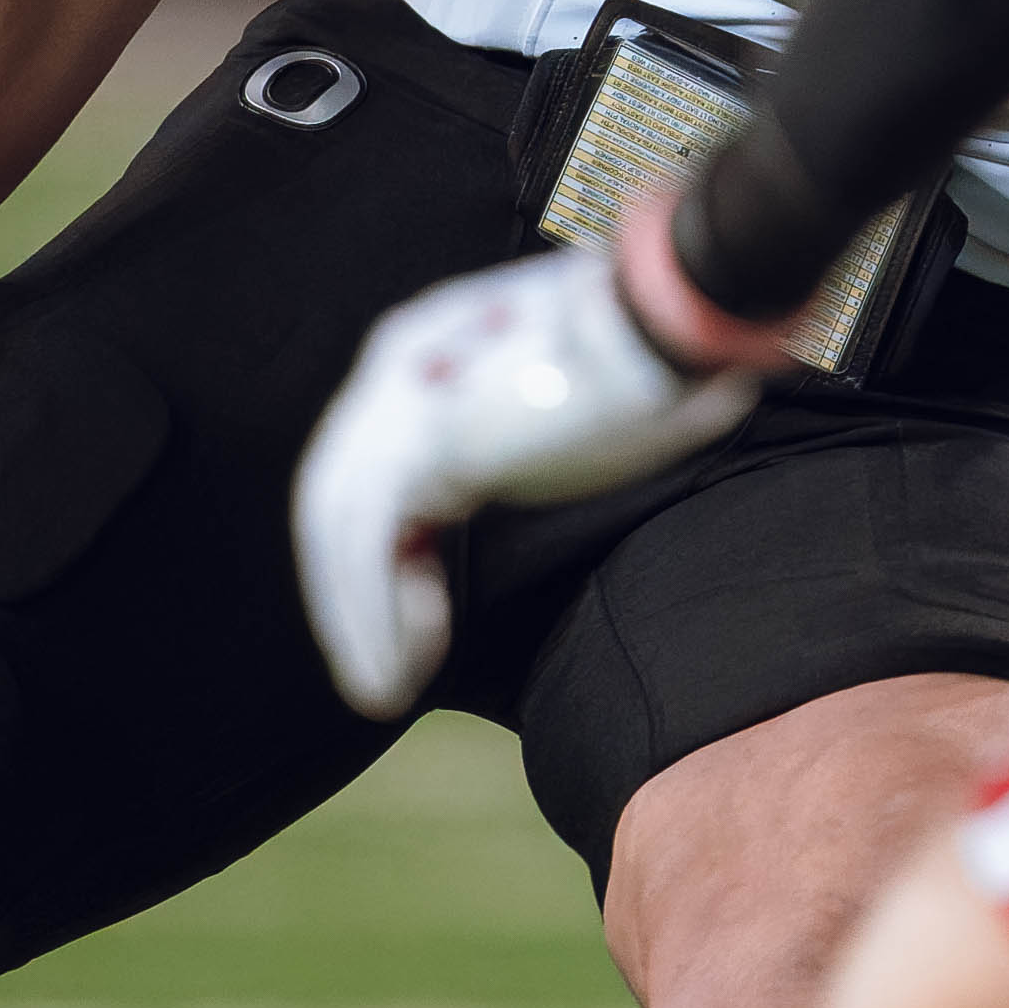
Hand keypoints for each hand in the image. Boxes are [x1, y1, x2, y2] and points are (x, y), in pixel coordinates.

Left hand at [293, 222, 768, 718]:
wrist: (672, 320)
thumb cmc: (656, 356)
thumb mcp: (580, 398)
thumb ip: (544, 434)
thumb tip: (564, 483)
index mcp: (438, 335)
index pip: (376, 455)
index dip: (384, 543)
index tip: (423, 610)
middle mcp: (402, 356)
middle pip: (336, 493)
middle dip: (348, 591)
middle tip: (384, 664)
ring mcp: (401, 394)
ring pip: (336, 527)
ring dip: (353, 618)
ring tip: (385, 687)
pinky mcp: (422, 442)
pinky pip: (368, 548)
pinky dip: (369, 619)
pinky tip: (392, 678)